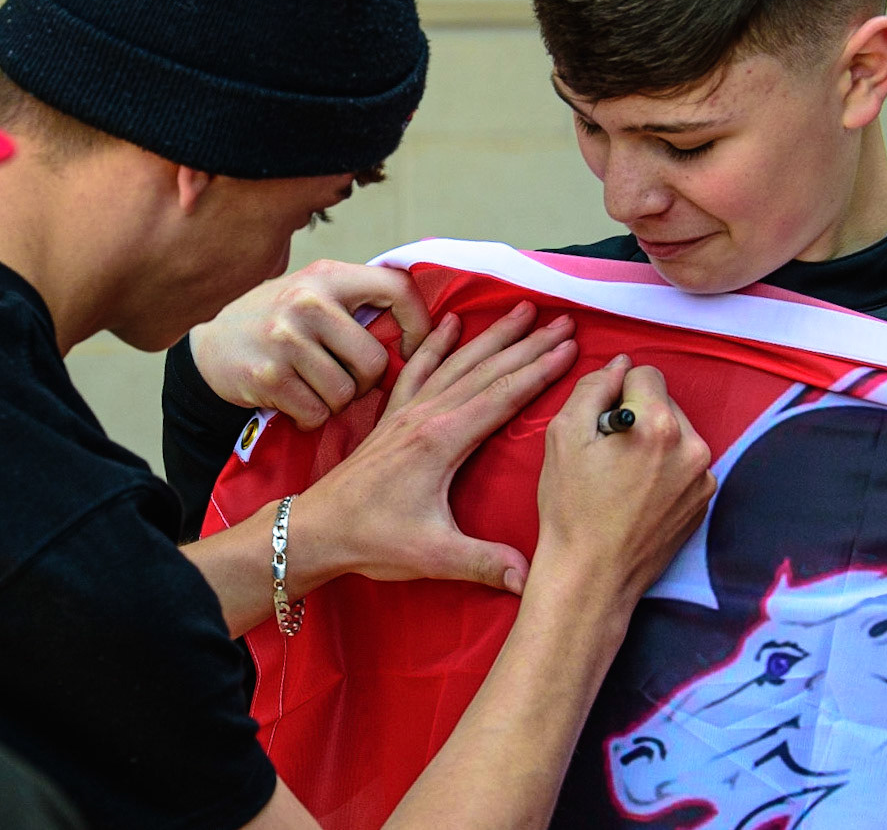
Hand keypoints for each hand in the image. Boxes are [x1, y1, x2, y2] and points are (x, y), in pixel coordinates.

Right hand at [190, 259, 431, 428]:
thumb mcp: (314, 292)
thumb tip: (433, 325)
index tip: (412, 349)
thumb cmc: (277, 321)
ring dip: (335, 402)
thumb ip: (359, 301)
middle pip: (374, 362)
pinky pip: (315, 414)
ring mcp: (285, 339)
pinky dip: (310, 417)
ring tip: (314, 387)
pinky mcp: (267, 376)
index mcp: (328, 275)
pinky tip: (295, 402)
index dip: (418, 325)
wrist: (209, 345)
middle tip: (345, 379)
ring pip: (345, 393)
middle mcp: (308, 302)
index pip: (397, 289)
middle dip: (366, 382)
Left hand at [291, 301, 577, 595]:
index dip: (540, 370)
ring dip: (492, 335)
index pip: (502, 395)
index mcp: (442, 440)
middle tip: (561, 320)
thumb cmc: (372, 540)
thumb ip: (483, 562)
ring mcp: (407, 412)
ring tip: (521, 310)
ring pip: (458, 362)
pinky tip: (450, 322)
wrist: (316, 530)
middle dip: (527, 343)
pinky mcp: (392, 416)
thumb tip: (529, 577)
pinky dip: (437, 342)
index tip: (570, 348)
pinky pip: (419, 367)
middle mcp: (426, 415)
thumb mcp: (432, 556)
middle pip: (486, 369)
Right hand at [530, 359, 714, 615]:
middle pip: (664, 402)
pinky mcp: (704, 501)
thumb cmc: (571, 509)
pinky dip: (665, 469)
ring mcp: (703, 476)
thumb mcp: (563, 436)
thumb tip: (619, 365)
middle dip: (638, 417)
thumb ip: (593, 387)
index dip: (615, 394)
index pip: (644, 373)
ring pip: (676, 433)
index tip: (600, 425)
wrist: (591, 578)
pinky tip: (638, 495)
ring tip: (623, 478)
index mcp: (658, 424)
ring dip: (653, 442)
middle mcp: (692, 445)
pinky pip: (685, 464)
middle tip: (608, 455)